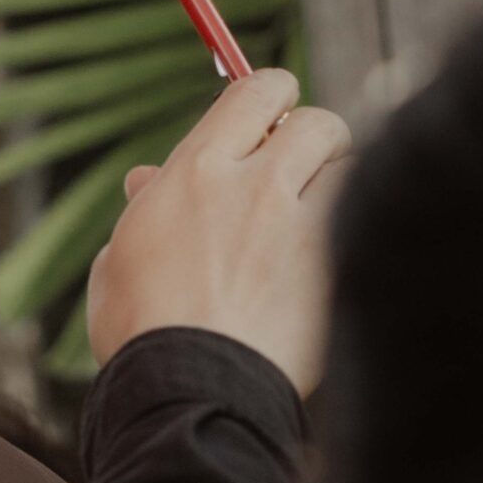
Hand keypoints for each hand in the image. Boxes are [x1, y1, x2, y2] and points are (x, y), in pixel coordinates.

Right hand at [86, 69, 349, 394]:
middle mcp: (254, 185)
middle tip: (300, 172)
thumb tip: (146, 180)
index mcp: (195, 172)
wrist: (188, 393)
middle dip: (314, 140)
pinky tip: (325, 266)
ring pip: (348, 169)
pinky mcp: (334, 268)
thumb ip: (146, 210)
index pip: (258, 90)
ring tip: (312, 222)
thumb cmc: (141, 332)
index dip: (272, 98)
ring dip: (336, 187)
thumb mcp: (120, 262)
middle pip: (316, 121)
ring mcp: (301, 227)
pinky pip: (361, 224)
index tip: (270, 122)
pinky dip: (349, 235)